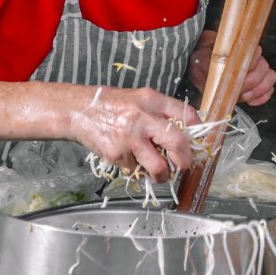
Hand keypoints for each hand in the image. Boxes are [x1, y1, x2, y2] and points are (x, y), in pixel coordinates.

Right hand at [68, 86, 199, 182]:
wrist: (78, 110)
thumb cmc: (110, 105)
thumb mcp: (138, 99)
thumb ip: (159, 112)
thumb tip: (183, 134)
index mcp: (151, 100)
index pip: (186, 115)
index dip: (198, 132)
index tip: (196, 142)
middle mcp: (143, 117)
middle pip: (179, 143)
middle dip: (185, 160)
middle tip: (183, 166)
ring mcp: (130, 137)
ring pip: (159, 167)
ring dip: (162, 175)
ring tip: (158, 173)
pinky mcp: (117, 154)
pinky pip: (136, 170)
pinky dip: (136, 170)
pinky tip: (129, 160)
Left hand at [188, 31, 275, 106]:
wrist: (203, 67)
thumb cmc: (203, 63)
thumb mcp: (201, 62)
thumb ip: (209, 64)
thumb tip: (221, 70)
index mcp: (240, 48)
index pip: (254, 53)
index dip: (247, 67)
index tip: (236, 77)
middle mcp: (253, 56)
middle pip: (264, 68)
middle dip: (251, 82)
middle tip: (238, 91)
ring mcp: (259, 69)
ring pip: (270, 77)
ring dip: (258, 90)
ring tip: (243, 96)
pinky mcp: (260, 82)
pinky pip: (270, 89)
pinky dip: (262, 97)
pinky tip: (250, 101)